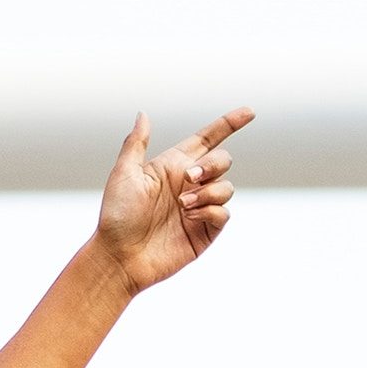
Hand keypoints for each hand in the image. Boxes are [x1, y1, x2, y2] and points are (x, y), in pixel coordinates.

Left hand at [92, 109, 249, 293]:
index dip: (229, 124)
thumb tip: (143, 114)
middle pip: (222, 160)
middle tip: (189, 178)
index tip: (250, 112)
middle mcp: (190, 184)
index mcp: (173, 165)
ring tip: (183, 206)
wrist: (121, 255)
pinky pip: (224, 213)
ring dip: (208, 192)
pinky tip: (190, 218)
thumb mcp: (124, 174)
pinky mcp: (206, 230)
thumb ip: (136, 143)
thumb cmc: (117, 215)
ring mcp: (200, 207)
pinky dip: (210, 211)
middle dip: (212, 165)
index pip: (208, 138)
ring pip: (227, 187)